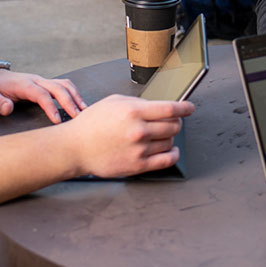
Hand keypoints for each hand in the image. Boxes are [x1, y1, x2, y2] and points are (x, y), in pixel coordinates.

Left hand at [0, 69, 86, 124]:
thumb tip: (9, 108)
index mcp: (24, 85)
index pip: (41, 94)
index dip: (51, 107)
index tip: (58, 121)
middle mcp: (36, 80)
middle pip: (58, 87)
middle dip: (70, 102)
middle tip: (78, 117)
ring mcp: (42, 80)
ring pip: (64, 84)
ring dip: (75, 96)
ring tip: (84, 111)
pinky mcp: (46, 83)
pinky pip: (63, 85)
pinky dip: (73, 93)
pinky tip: (79, 104)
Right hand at [71, 95, 194, 176]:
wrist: (76, 147)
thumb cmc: (92, 123)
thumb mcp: (115, 101)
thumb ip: (139, 103)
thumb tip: (159, 106)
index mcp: (133, 111)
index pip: (170, 108)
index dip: (185, 107)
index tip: (189, 108)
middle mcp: (138, 130)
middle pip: (173, 125)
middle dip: (175, 122)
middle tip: (171, 121)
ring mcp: (139, 149)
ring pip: (170, 141)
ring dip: (169, 137)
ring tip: (160, 135)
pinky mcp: (137, 165)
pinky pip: (166, 160)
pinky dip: (173, 154)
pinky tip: (171, 150)